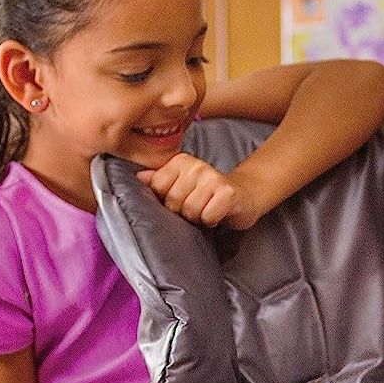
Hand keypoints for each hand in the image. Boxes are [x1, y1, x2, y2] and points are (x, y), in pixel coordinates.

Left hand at [138, 154, 265, 229]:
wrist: (245, 194)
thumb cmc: (209, 193)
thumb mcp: (182, 183)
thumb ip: (159, 180)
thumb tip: (138, 178)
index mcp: (180, 161)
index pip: (156, 187)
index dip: (166, 200)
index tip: (181, 198)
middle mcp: (196, 166)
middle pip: (172, 202)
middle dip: (183, 211)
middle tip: (196, 205)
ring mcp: (212, 178)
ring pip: (189, 211)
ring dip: (198, 217)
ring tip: (206, 209)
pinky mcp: (227, 193)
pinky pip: (207, 217)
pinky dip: (211, 221)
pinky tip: (217, 213)